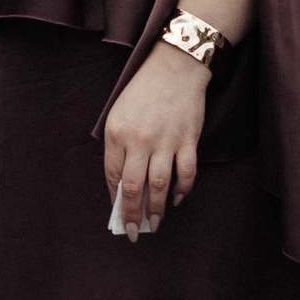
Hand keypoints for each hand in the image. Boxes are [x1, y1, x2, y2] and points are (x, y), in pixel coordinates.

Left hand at [103, 41, 207, 240]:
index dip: (115, 200)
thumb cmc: (143, 91)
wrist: (174, 66)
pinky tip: (176, 199)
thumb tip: (122, 184)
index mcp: (117, 133)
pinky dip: (182, 190)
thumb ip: (119, 146)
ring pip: (158, 186)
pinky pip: (186, 173)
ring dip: (156, 210)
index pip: (112, 176)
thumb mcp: (119, 113)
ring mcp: (165, 141)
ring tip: (154, 224)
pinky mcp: (188, 140)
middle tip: (133, 232)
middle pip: (133, 188)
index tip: (118, 215)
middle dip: (132, 215)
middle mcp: (139, 140)